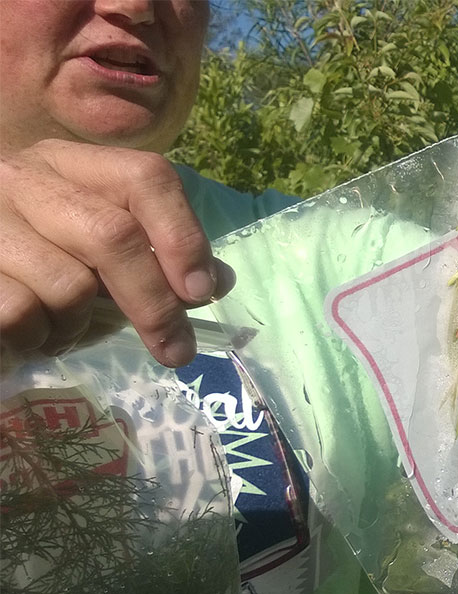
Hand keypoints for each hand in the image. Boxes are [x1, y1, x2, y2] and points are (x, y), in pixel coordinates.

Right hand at [0, 139, 231, 366]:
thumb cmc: (41, 265)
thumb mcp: (105, 255)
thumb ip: (161, 260)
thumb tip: (219, 280)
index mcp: (72, 164)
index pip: (147, 176)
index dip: (183, 235)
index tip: (202, 292)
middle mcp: (24, 176)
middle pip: (115, 235)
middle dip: (155, 304)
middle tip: (177, 350)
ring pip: (70, 285)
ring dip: (81, 326)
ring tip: (67, 328)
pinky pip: (23, 315)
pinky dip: (40, 339)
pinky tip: (31, 333)